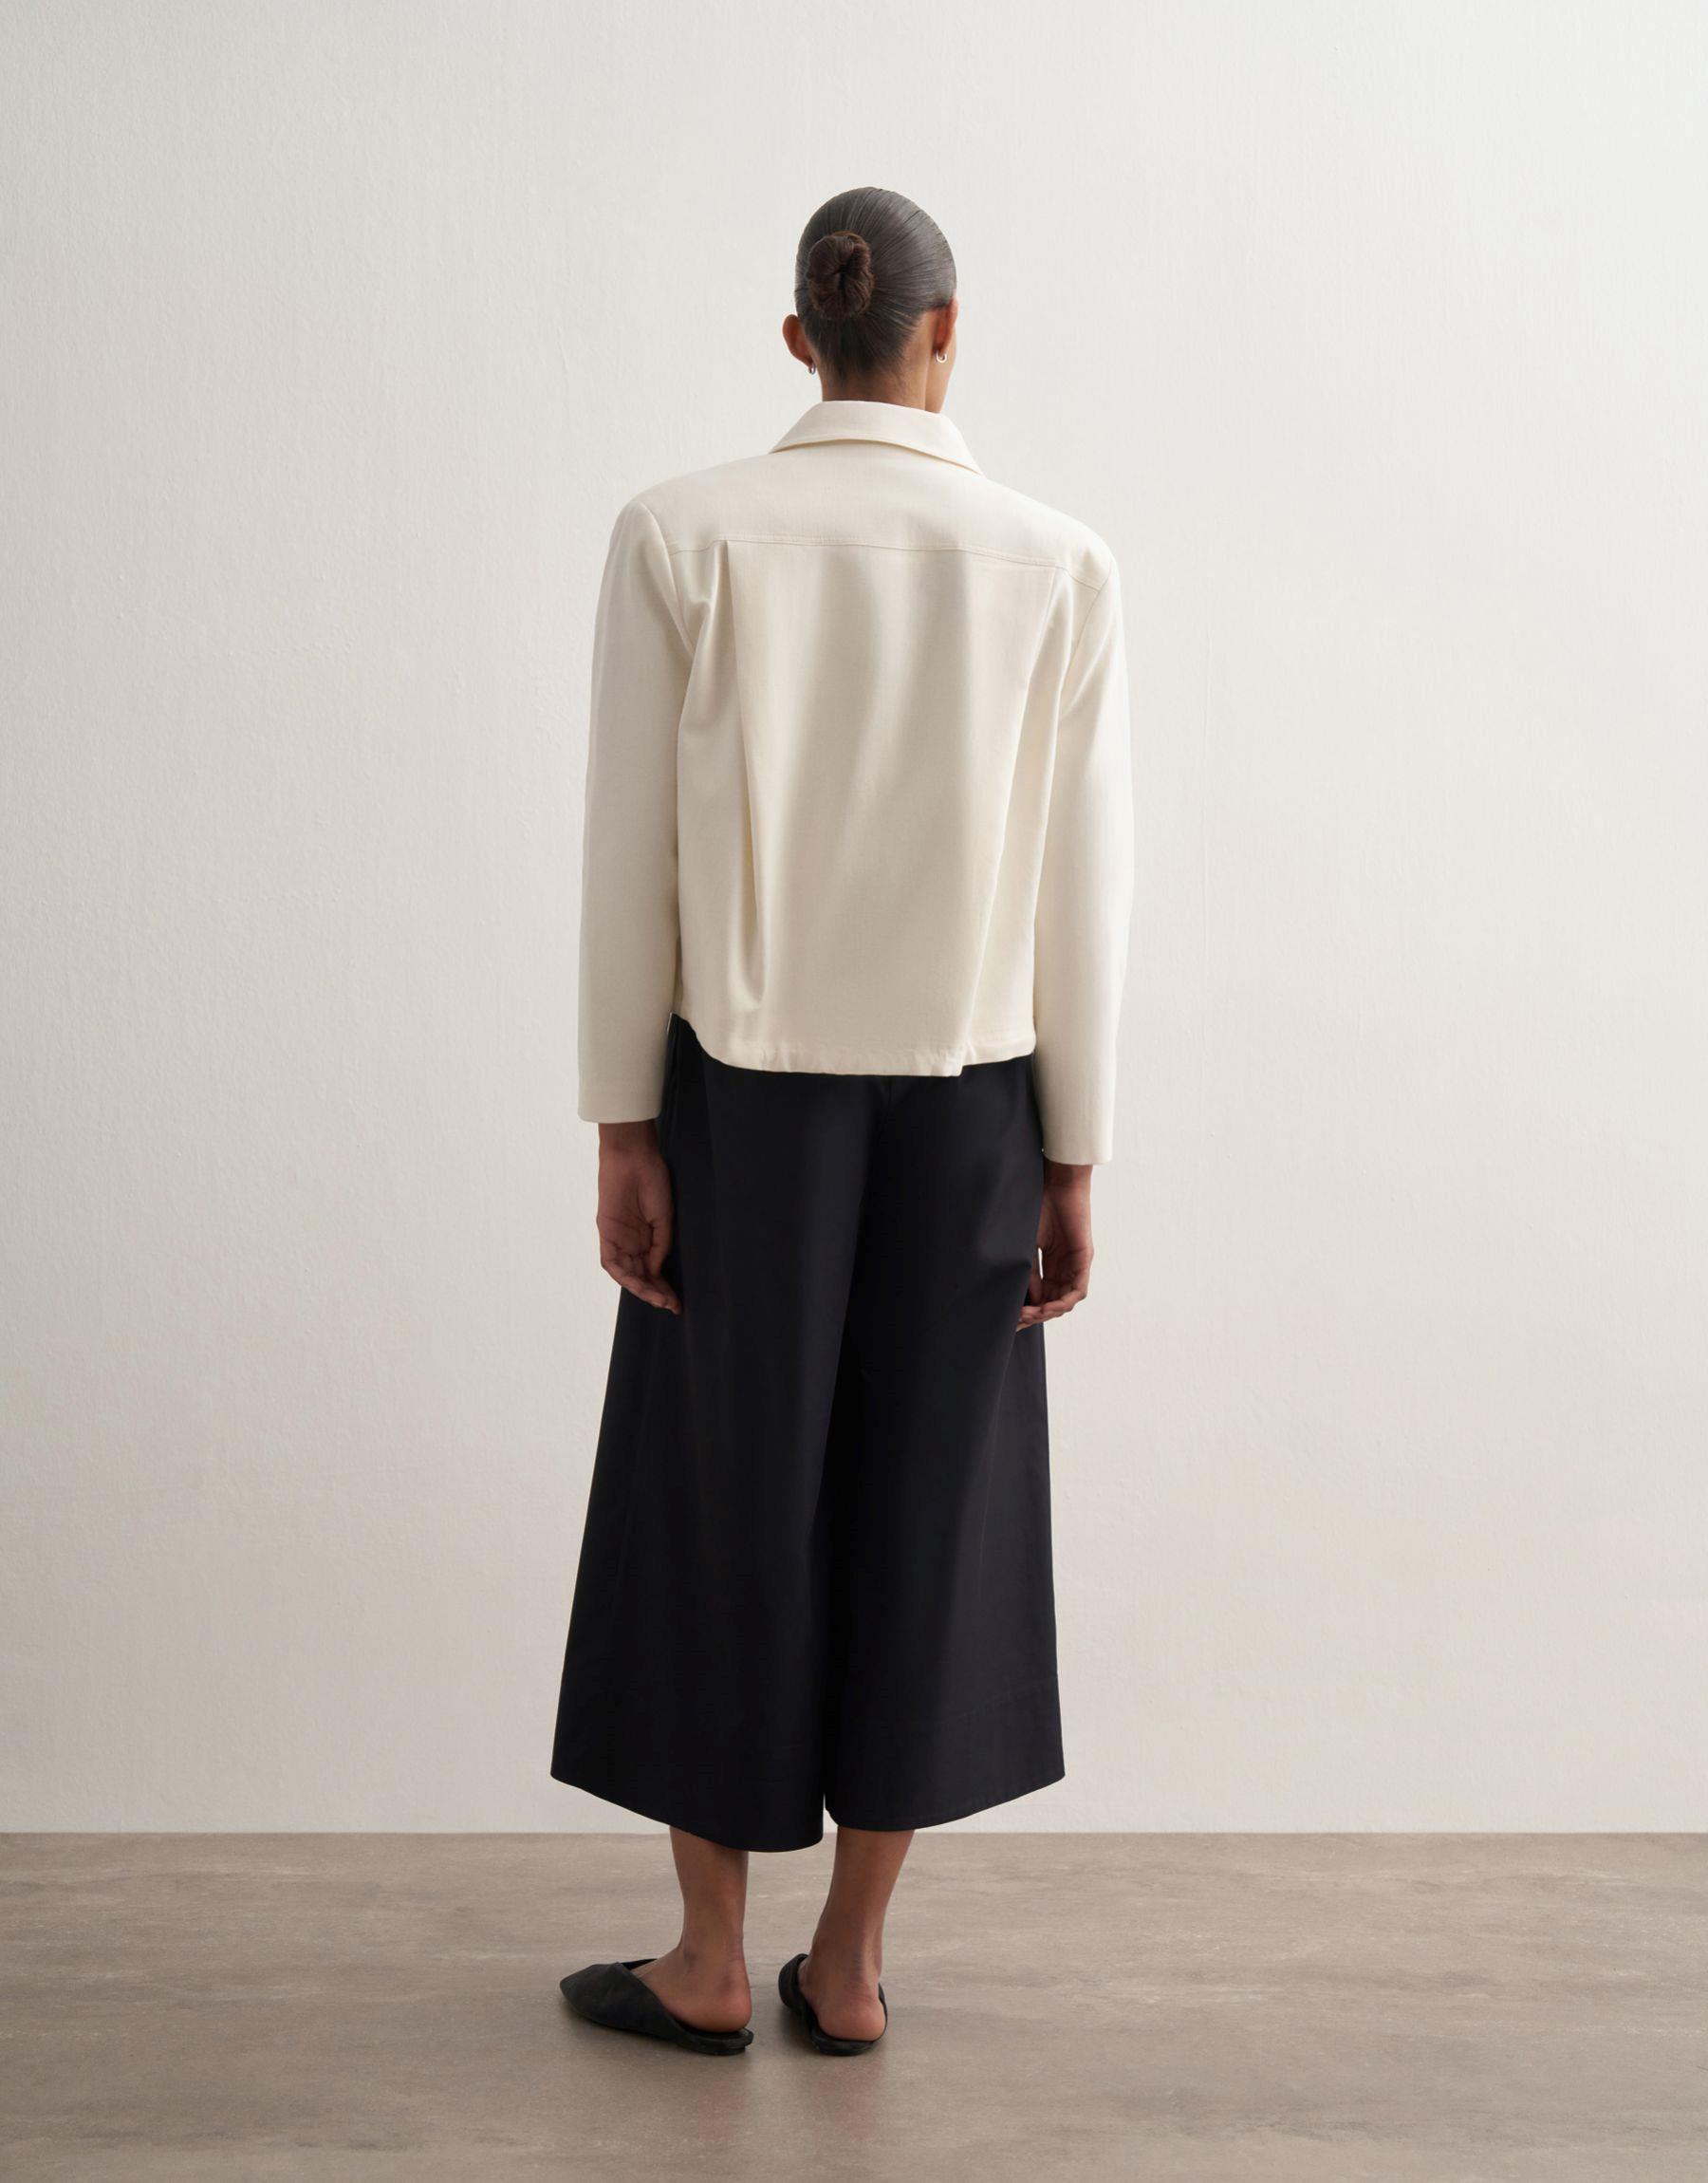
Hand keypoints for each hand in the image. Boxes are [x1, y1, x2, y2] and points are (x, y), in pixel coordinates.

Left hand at [596, 1120, 680, 1313]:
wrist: (634, 1157)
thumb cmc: (653, 1181)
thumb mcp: (664, 1218)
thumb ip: (659, 1246)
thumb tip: (654, 1272)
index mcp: (647, 1237)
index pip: (654, 1270)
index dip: (665, 1288)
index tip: (677, 1303)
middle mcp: (632, 1242)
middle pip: (641, 1276)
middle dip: (655, 1293)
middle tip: (670, 1305)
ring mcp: (618, 1239)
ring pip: (627, 1273)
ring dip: (641, 1288)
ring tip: (657, 1298)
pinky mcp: (606, 1233)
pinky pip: (611, 1262)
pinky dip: (623, 1275)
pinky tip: (638, 1283)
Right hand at [1018, 1160, 1092, 1329]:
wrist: (1056, 1182)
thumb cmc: (1038, 1205)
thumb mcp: (1026, 1245)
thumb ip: (1027, 1272)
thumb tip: (1024, 1300)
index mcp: (1049, 1264)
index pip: (1041, 1295)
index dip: (1027, 1309)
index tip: (1010, 1318)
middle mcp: (1064, 1267)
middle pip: (1053, 1302)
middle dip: (1036, 1315)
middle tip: (1019, 1321)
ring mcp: (1075, 1264)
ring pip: (1066, 1300)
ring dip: (1049, 1311)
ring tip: (1032, 1314)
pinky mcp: (1084, 1258)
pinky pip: (1078, 1289)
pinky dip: (1065, 1300)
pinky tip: (1050, 1305)